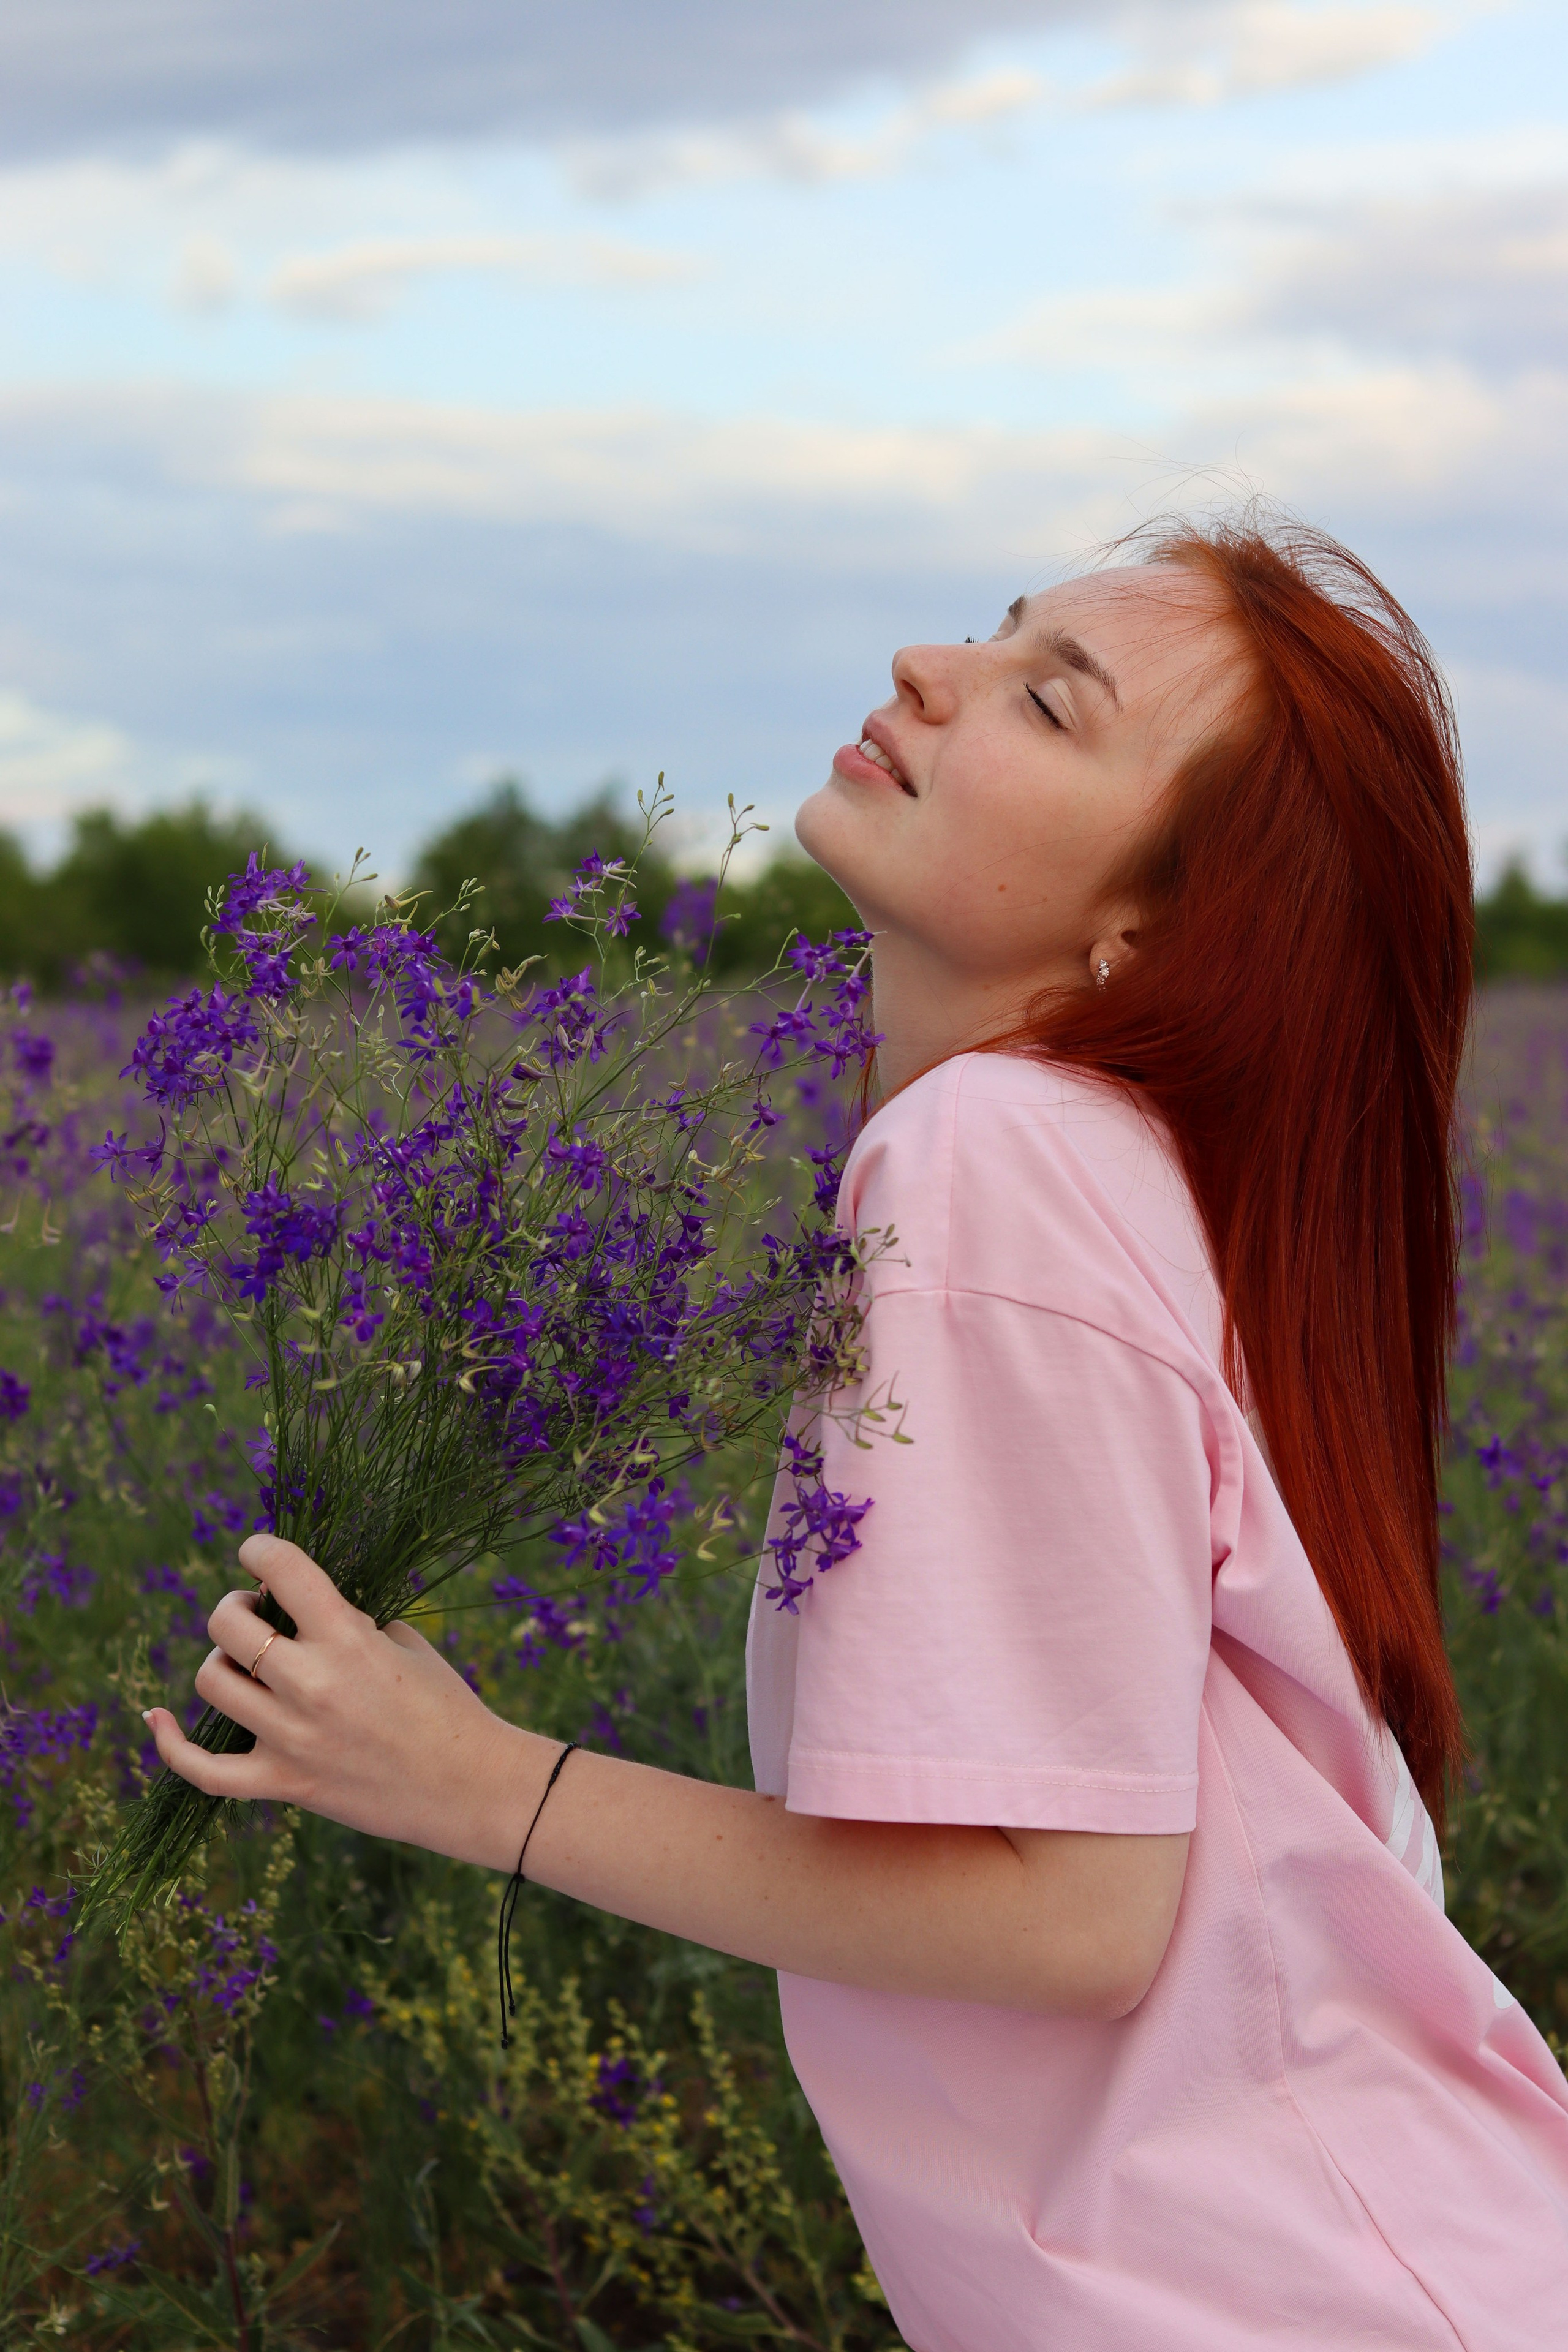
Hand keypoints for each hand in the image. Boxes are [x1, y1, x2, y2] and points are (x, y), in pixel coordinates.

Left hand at [143, 1532, 532, 1867]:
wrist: (469, 1786)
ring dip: (221, 1660)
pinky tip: (157, 1719)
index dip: (260, 1549)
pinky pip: (205, 1770)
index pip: (284, 1570)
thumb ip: (352, 1623)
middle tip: (257, 1614)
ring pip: (213, 1681)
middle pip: (229, 1625)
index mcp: (348, 1639)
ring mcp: (291, 1738)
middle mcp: (311, 1685)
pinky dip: (171, 1744)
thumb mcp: (405, 1645)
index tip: (257, 1551)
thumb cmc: (447, 1707)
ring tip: (244, 1662)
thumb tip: (303, 1611)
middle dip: (237, 1606)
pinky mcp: (283, 1783)